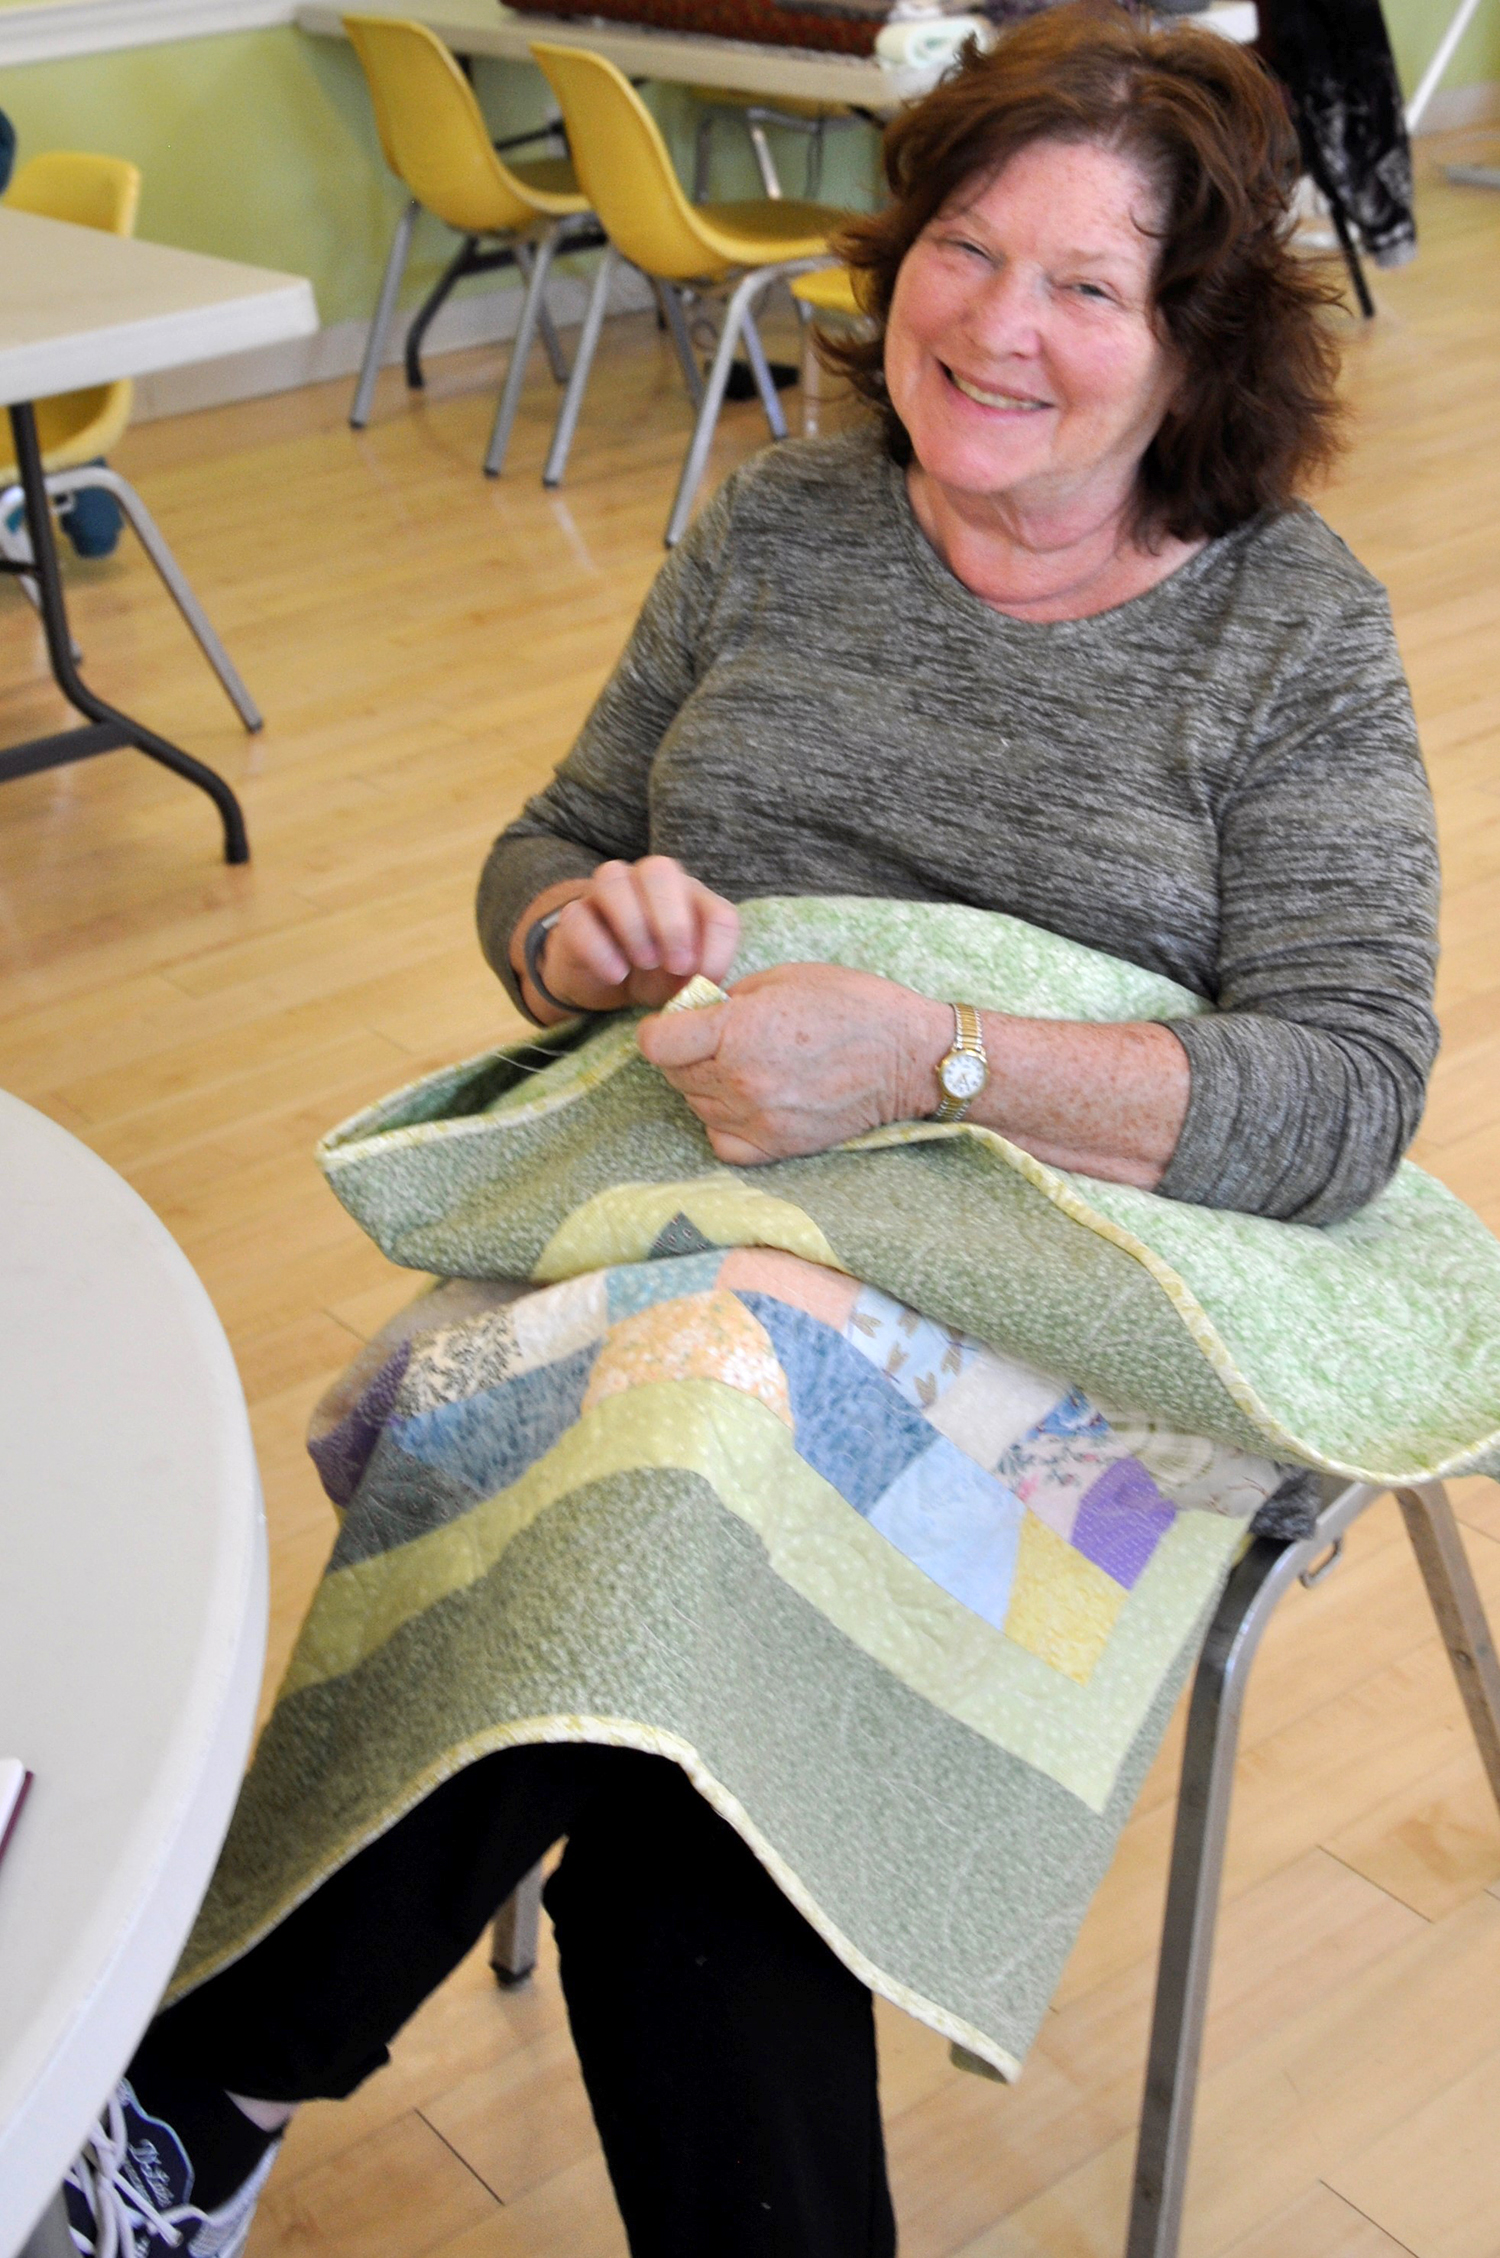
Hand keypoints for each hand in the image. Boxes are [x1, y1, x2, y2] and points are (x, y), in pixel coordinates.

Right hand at [521, 857, 740, 1016]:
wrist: (608, 982)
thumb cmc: (656, 973)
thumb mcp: (685, 979)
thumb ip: (702, 974)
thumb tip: (705, 981)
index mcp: (688, 897)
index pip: (715, 908)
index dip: (715, 944)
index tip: (703, 977)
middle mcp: (647, 883)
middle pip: (659, 870)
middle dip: (673, 923)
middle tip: (676, 965)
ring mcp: (606, 893)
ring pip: (612, 878)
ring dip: (634, 924)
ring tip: (645, 963)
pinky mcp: (574, 915)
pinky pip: (578, 916)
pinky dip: (599, 948)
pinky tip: (616, 974)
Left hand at [637, 963, 949, 1164]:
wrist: (911, 1058)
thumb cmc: (855, 1006)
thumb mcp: (785, 978)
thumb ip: (730, 1000)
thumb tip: (698, 1015)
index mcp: (737, 1032)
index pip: (656, 1044)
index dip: (663, 1028)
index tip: (681, 1021)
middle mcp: (740, 1081)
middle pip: (673, 1075)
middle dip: (686, 1053)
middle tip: (719, 1038)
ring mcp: (757, 1119)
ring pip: (695, 1106)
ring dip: (706, 1085)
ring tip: (743, 1066)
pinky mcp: (776, 1147)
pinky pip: (721, 1140)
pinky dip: (724, 1122)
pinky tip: (747, 1101)